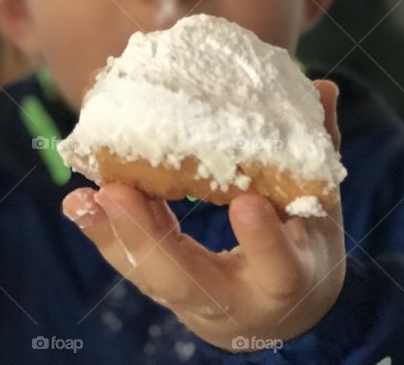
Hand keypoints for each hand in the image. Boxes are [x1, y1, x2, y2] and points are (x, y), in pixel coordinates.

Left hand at [61, 79, 345, 350]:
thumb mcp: (323, 210)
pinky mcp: (165, 288)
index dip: (263, 240)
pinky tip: (79, 202)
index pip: (279, 268)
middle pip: (187, 282)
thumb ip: (321, 153)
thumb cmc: (304, 248)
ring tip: (82, 199)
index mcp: (288, 280)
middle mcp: (236, 300)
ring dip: (111, 235)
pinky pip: (132, 266)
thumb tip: (324, 88)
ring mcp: (194, 300)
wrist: (280, 314)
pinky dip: (105, 234)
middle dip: (150, 240)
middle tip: (119, 194)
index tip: (247, 202)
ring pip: (148, 277)